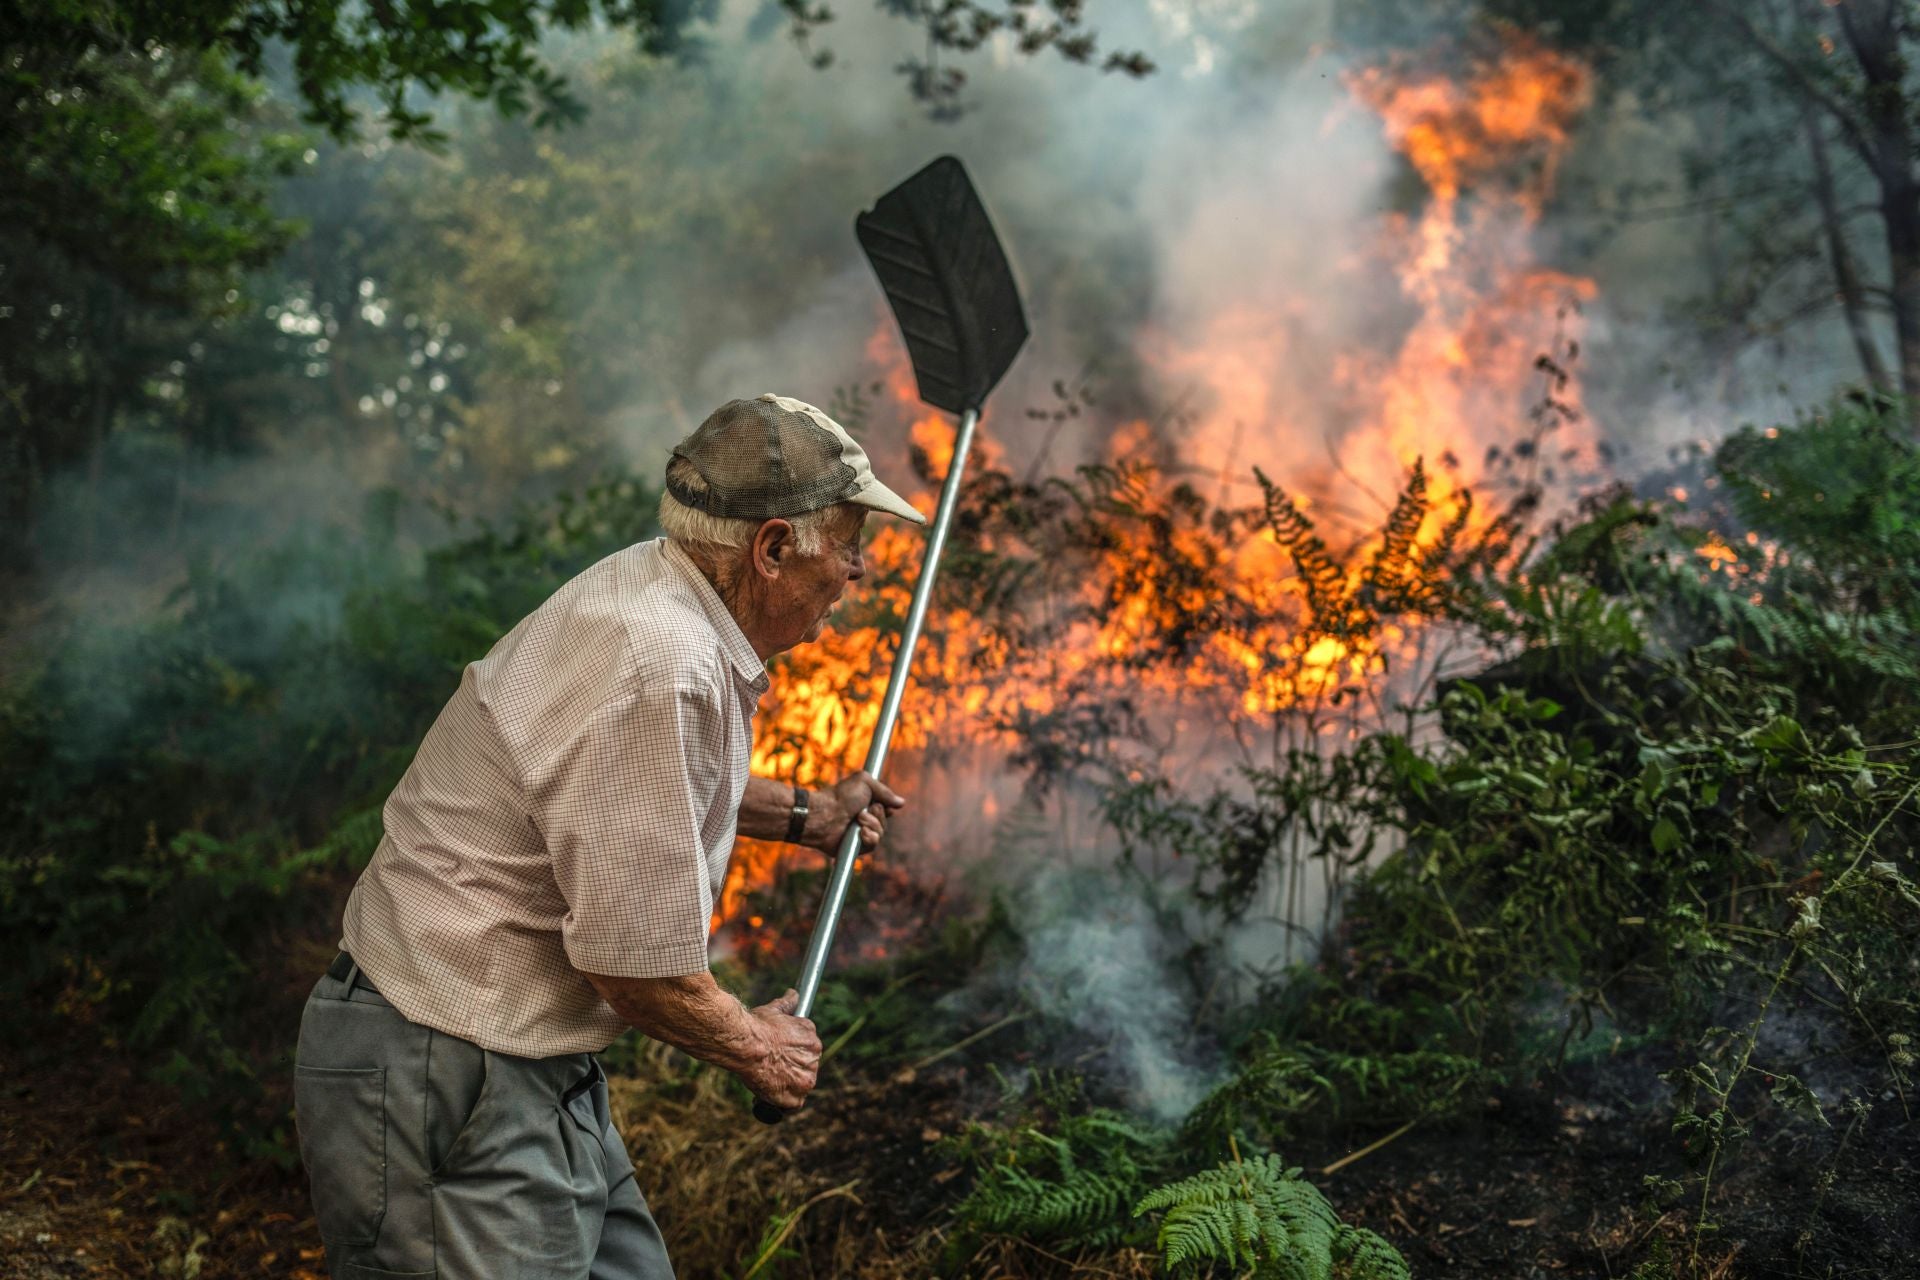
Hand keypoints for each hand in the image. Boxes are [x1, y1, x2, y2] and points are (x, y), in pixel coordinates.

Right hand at [739, 989, 820, 1109]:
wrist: (745, 1044)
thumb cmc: (756, 1026)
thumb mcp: (774, 1010)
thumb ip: (787, 1004)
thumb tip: (794, 994)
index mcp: (812, 1039)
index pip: (807, 1049)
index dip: (791, 1051)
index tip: (778, 1052)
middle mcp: (814, 1059)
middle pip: (805, 1067)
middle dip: (790, 1067)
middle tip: (770, 1065)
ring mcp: (806, 1080)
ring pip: (800, 1085)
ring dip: (787, 1084)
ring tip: (767, 1077)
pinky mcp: (795, 1098)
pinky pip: (793, 1105)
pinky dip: (782, 1102)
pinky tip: (769, 1093)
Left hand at [806, 771, 905, 852]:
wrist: (825, 814)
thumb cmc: (841, 796)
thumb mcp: (865, 782)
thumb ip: (885, 791)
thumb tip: (902, 802)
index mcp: (866, 804)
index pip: (886, 809)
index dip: (886, 807)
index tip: (879, 803)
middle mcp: (863, 819)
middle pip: (885, 821)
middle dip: (877, 815)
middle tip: (862, 811)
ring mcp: (860, 834)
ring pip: (881, 833)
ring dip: (872, 825)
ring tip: (857, 820)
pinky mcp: (856, 847)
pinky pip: (873, 845)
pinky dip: (869, 838)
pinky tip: (860, 833)